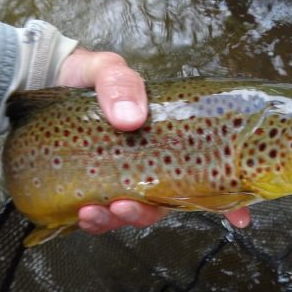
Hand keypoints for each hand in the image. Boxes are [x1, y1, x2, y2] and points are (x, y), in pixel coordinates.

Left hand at [57, 48, 250, 233]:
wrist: (51, 81)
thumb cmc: (91, 76)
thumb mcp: (110, 71)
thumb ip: (122, 85)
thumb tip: (132, 118)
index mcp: (168, 138)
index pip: (205, 170)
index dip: (225, 198)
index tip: (240, 216)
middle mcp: (151, 162)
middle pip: (167, 201)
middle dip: (150, 213)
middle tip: (128, 207)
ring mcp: (123, 176)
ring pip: (135, 212)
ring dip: (119, 219)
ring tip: (95, 211)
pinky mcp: (95, 186)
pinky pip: (103, 215)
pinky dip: (95, 221)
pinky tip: (83, 213)